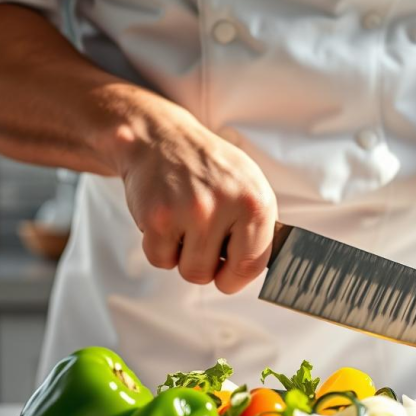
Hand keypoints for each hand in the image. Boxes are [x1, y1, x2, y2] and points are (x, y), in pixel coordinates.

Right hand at [117, 108, 277, 293]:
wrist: (160, 137)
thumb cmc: (207, 167)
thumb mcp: (248, 186)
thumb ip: (257, 229)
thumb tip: (254, 271)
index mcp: (256, 202)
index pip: (252, 266)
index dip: (236, 278)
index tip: (227, 276)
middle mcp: (226, 205)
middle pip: (213, 275)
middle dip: (205, 265)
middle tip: (200, 238)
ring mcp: (191, 211)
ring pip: (188, 271)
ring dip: (182, 257)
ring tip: (184, 226)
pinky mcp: (158, 217)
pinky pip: (159, 259)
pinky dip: (159, 246)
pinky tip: (166, 219)